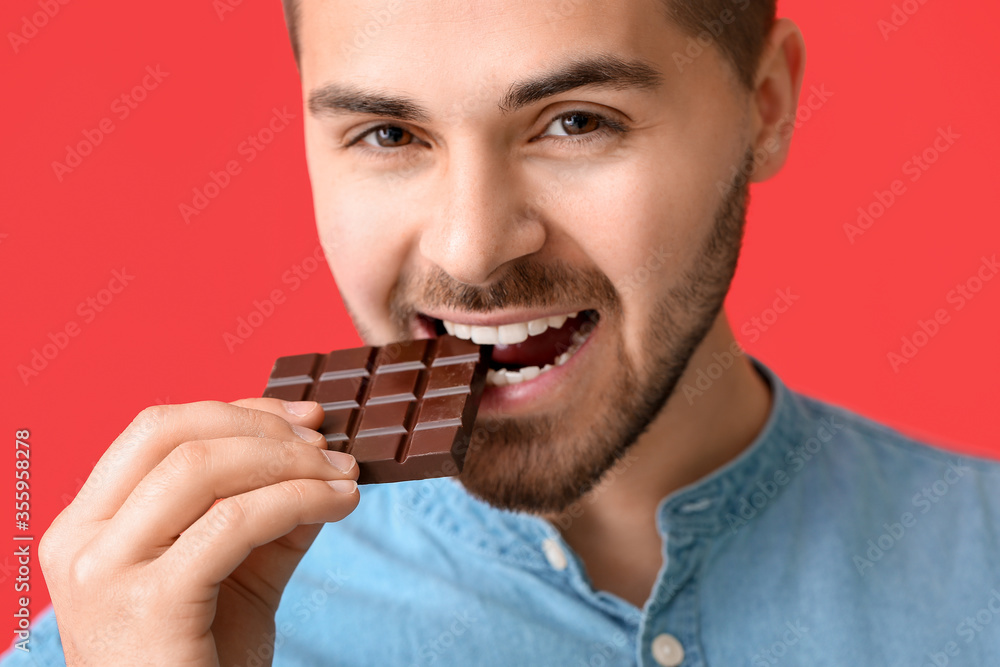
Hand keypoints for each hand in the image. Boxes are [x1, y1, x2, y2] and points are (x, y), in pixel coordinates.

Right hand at [38, 398, 358, 665]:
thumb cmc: (203, 658)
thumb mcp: (234, 571)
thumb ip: (265, 512)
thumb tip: (320, 453)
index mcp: (87, 524)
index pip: (157, 430)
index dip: (238, 410)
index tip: (304, 417)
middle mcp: (80, 540)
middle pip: (176, 435)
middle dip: (264, 428)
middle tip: (327, 446)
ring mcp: (105, 573)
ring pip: (204, 469)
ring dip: (291, 462)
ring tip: (343, 476)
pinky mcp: (149, 604)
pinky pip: (235, 522)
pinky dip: (299, 499)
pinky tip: (339, 504)